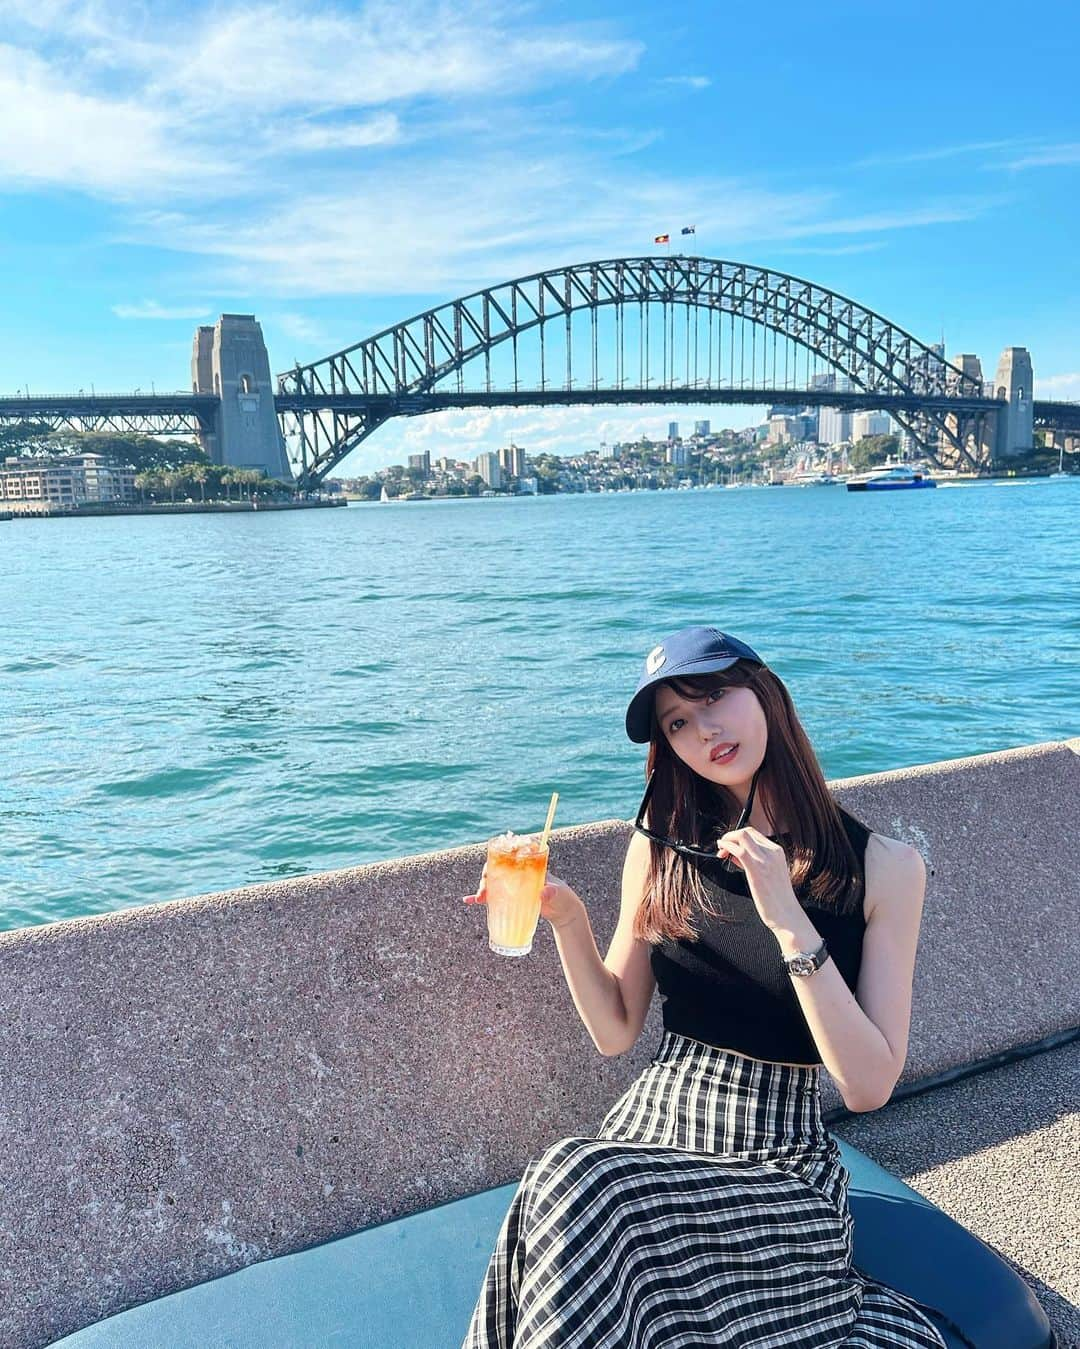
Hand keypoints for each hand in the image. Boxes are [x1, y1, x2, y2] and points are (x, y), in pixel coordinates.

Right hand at [463, 865, 584, 929]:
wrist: (563, 911)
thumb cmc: (562, 897)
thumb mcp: (558, 893)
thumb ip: (552, 892)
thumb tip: (543, 893)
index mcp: (528, 866)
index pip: (509, 857)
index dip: (497, 859)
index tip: (490, 869)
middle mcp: (518, 873)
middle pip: (497, 869)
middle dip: (486, 877)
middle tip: (483, 890)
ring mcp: (514, 886)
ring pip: (493, 882)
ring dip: (483, 888)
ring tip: (478, 898)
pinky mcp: (511, 898)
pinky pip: (493, 896)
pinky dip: (480, 897)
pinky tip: (469, 900)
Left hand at [715, 827, 799, 929]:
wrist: (786, 914)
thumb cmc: (777, 899)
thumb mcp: (769, 874)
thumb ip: (754, 862)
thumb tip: (735, 854)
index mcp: (777, 852)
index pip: (754, 834)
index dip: (738, 836)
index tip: (730, 846)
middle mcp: (773, 852)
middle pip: (747, 832)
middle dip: (731, 836)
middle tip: (722, 847)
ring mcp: (765, 859)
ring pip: (742, 837)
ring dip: (727, 840)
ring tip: (721, 851)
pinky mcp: (757, 869)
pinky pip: (739, 850)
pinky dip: (727, 846)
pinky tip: (721, 851)